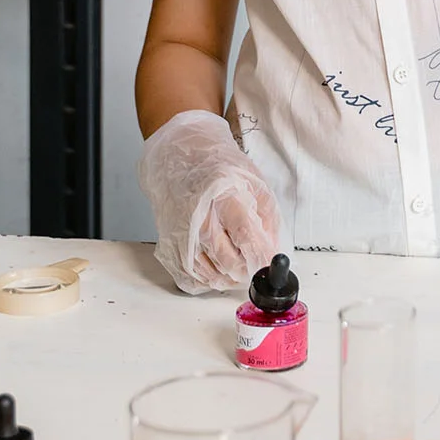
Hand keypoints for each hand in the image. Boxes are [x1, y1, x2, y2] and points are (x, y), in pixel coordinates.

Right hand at [138, 110, 283, 294]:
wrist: (178, 158)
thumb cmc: (218, 168)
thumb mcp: (254, 182)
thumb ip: (267, 217)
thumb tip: (272, 250)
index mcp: (223, 196)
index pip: (245, 235)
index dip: (260, 256)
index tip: (269, 264)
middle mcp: (198, 217)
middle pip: (227, 260)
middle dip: (247, 269)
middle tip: (254, 264)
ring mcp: (179, 233)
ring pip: (207, 274)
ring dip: (228, 278)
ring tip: (238, 267)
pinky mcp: (167, 244)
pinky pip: (187, 277)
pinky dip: (205, 281)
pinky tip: (215, 270)